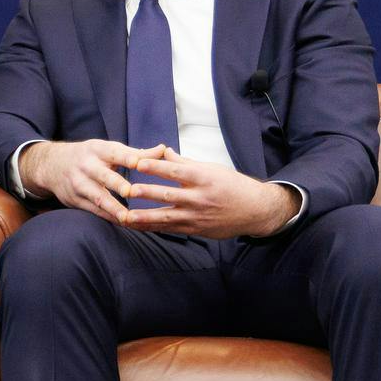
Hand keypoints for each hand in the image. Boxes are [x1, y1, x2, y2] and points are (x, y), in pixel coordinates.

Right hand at [22, 138, 157, 222]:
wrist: (52, 165)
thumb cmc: (90, 156)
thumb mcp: (108, 149)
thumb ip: (137, 153)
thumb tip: (164, 150)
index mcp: (98, 150)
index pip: (116, 154)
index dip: (129, 158)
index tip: (141, 164)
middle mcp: (87, 166)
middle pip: (103, 176)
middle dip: (116, 184)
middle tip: (131, 192)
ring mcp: (79, 184)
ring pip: (97, 197)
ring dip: (112, 208)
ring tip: (127, 218)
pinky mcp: (75, 200)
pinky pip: (93, 210)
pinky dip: (108, 217)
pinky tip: (122, 224)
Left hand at [121, 147, 299, 238]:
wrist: (255, 211)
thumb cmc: (233, 185)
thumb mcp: (212, 169)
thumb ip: (184, 162)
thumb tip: (162, 151)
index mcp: (203, 178)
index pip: (176, 171)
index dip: (156, 167)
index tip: (137, 163)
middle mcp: (199, 198)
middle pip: (168, 195)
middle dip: (146, 193)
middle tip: (126, 190)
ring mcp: (196, 216)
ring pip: (166, 216)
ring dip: (144, 217)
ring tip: (125, 216)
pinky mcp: (194, 229)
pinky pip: (169, 229)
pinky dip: (152, 228)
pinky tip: (136, 226)